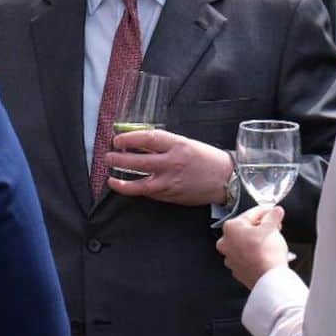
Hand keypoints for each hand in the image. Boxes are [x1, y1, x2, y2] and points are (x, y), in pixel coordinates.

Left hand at [105, 129, 232, 205]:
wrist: (226, 179)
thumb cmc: (207, 159)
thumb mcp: (186, 144)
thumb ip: (164, 144)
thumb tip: (139, 143)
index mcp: (178, 145)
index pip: (147, 139)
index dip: (129, 139)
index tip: (117, 140)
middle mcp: (173, 163)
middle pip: (139, 161)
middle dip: (119, 159)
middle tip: (109, 157)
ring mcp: (171, 182)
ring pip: (140, 184)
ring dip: (122, 182)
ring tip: (111, 178)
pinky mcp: (171, 196)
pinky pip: (149, 193)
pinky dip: (138, 190)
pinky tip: (129, 187)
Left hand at [216, 206, 289, 288]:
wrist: (269, 279)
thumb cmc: (266, 253)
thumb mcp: (272, 228)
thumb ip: (273, 216)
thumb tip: (275, 212)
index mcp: (231, 228)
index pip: (251, 214)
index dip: (266, 212)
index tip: (273, 212)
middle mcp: (226, 242)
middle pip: (246, 229)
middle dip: (261, 227)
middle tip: (274, 227)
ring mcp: (230, 258)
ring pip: (246, 244)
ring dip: (258, 241)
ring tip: (272, 241)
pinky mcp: (238, 270)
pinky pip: (247, 257)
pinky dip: (255, 254)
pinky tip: (266, 254)